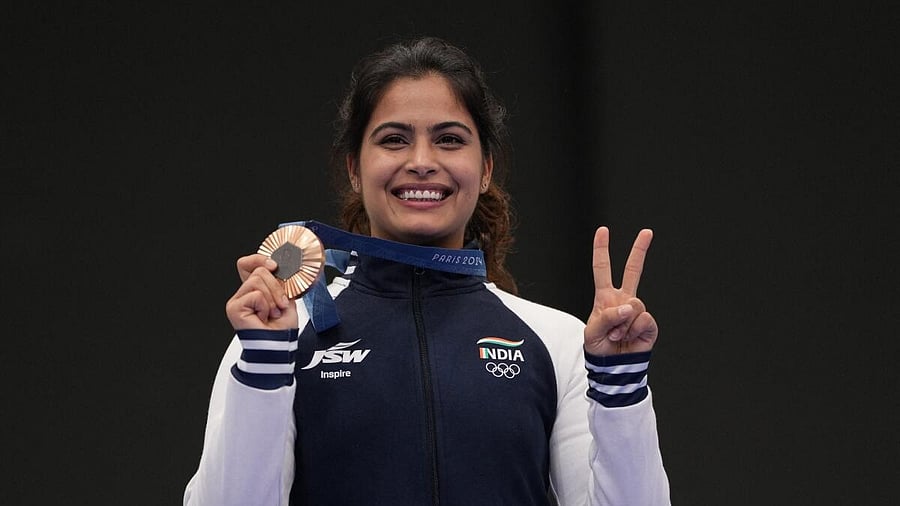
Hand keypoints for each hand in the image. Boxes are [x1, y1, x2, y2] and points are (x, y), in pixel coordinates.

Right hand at [225, 254, 297, 329]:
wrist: (280, 345)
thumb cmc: (282, 327)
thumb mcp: (286, 297)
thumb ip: (279, 281)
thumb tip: (278, 267)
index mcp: (254, 289)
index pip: (247, 263)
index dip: (259, 259)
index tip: (274, 266)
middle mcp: (243, 293)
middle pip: (259, 271)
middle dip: (276, 287)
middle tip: (279, 305)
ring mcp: (237, 300)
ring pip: (258, 280)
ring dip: (272, 298)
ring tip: (272, 312)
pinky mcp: (234, 307)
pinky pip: (256, 294)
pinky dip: (266, 306)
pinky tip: (263, 317)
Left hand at [584, 227, 658, 355]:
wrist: (613, 367)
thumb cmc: (599, 348)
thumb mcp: (593, 332)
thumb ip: (607, 316)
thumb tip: (628, 307)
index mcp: (605, 297)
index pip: (602, 269)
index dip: (602, 250)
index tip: (603, 231)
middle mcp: (623, 300)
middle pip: (633, 270)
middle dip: (639, 250)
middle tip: (647, 232)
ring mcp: (637, 311)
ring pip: (634, 304)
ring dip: (622, 323)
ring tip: (616, 335)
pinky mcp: (648, 324)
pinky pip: (643, 319)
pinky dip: (633, 330)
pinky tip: (628, 338)